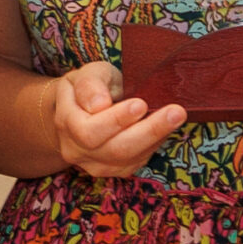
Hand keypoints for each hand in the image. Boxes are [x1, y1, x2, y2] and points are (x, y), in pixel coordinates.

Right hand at [51, 60, 185, 177]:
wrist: (83, 108)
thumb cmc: (90, 86)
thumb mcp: (88, 73)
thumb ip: (90, 84)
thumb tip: (100, 104)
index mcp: (65, 121)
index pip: (88, 131)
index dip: (116, 120)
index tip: (141, 104)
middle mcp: (75, 149)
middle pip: (113, 150)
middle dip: (148, 131)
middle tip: (175, 112)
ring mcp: (93, 164)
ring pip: (127, 160)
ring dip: (155, 138)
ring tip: (176, 117)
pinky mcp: (113, 170)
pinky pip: (135, 163)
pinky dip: (153, 145)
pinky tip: (164, 128)